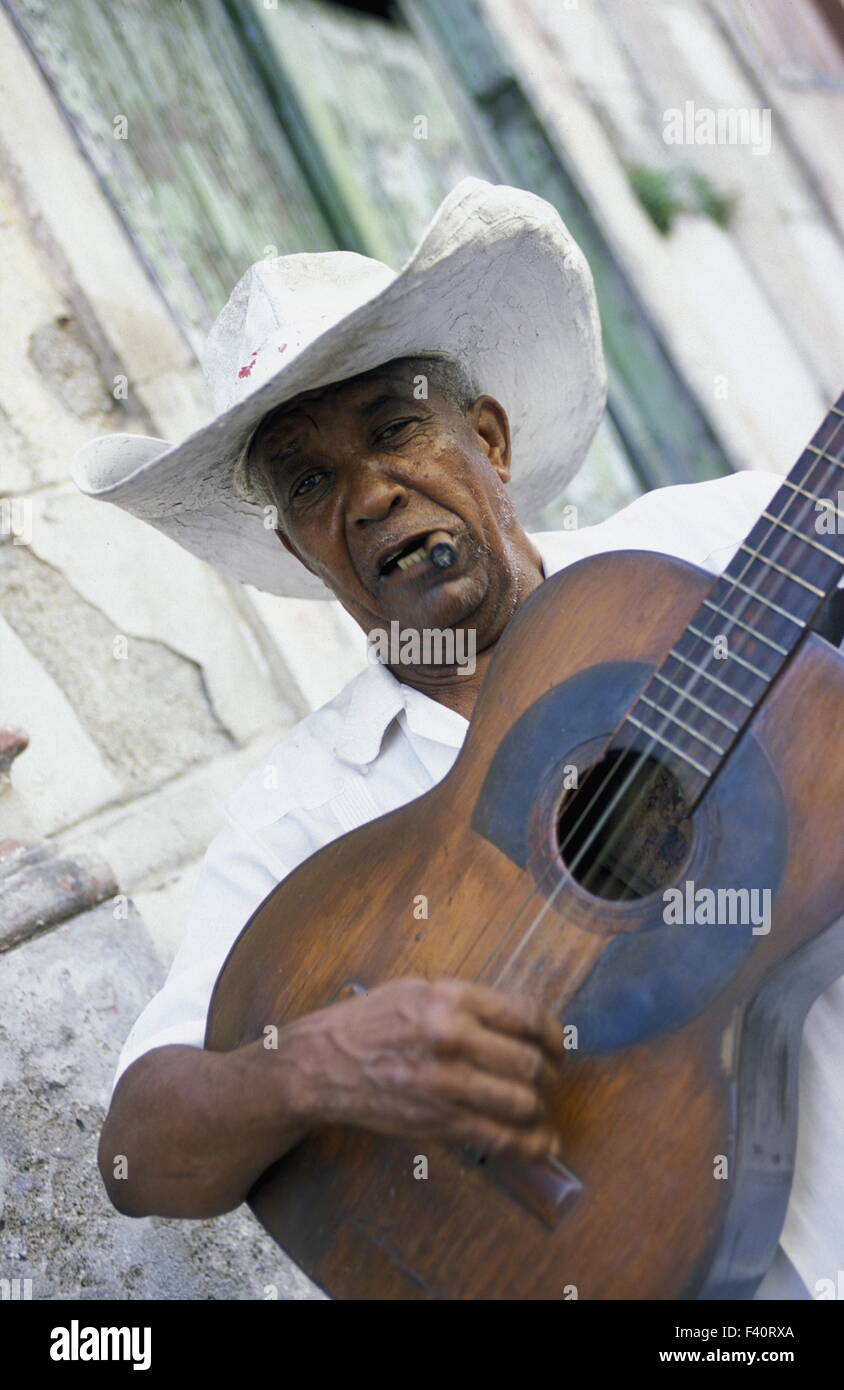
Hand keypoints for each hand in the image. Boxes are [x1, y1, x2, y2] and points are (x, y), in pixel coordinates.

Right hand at [277, 977, 563, 1163]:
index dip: (554, 1034)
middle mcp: (454, 1039)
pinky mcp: (440, 1122)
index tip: (557, 1043)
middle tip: (548, 1077)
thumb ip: (471, 1003)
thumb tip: (520, 1021)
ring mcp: (447, 1085)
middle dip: (549, 1074)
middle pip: (530, 1062)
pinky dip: (531, 1146)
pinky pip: (500, 1139)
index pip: (527, 1015)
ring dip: (540, 1107)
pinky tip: (542, 1143)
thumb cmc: (371, 1022)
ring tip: (537, 1105)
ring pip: (522, 1102)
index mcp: (452, 999)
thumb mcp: (420, 989)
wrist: (325, 1063)